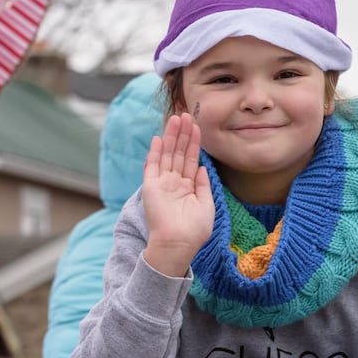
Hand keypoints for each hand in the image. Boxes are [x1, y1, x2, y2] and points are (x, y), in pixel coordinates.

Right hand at [142, 113, 212, 275]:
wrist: (178, 243)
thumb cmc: (194, 229)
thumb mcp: (206, 204)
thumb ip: (203, 184)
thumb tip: (202, 167)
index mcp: (187, 187)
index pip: (190, 159)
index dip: (194, 143)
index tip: (197, 126)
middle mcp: (174, 183)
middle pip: (178, 152)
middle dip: (183, 134)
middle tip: (187, 114)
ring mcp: (162, 183)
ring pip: (167, 154)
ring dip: (172, 136)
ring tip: (176, 118)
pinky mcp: (150, 187)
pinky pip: (152, 166)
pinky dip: (156, 152)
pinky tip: (160, 138)